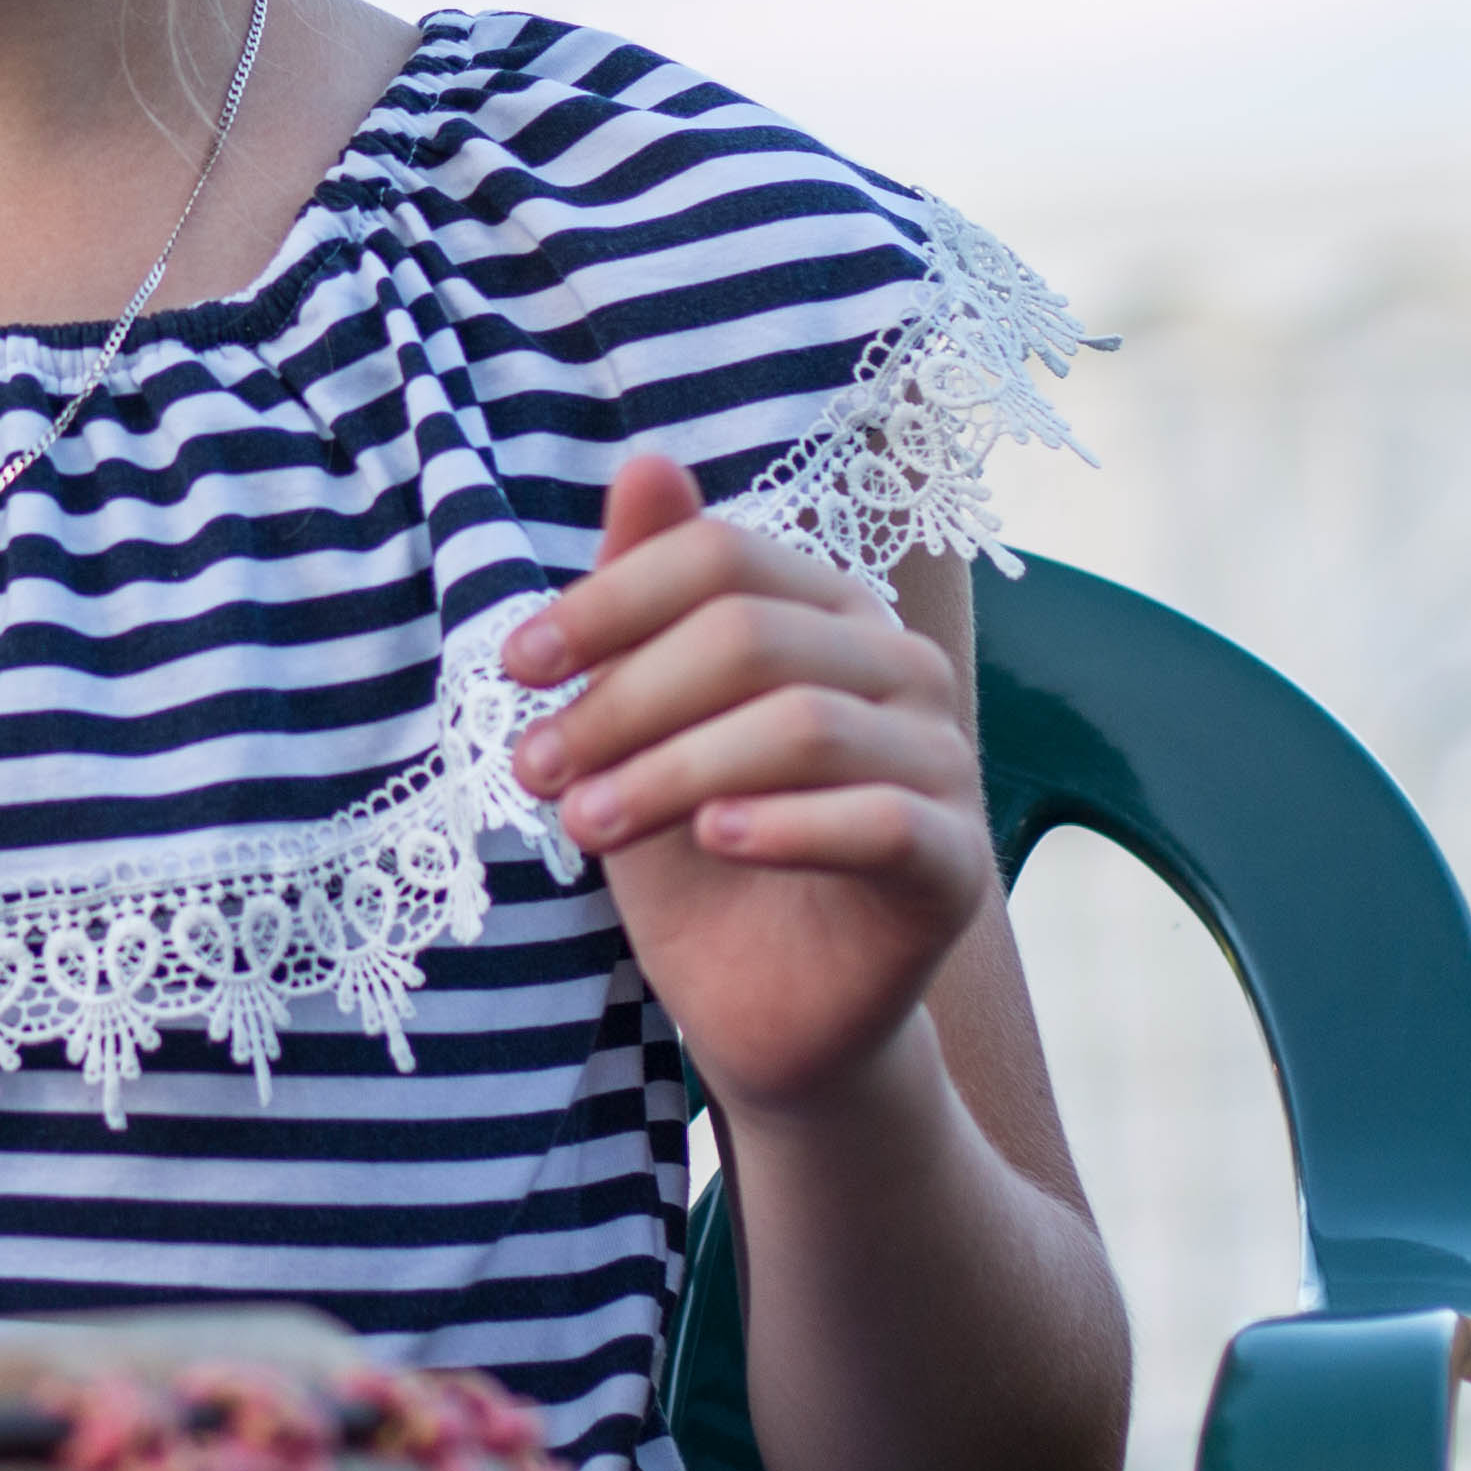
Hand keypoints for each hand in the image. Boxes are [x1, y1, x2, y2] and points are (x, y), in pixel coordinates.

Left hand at [502, 452, 995, 1120]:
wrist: (765, 1012)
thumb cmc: (699, 855)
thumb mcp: (644, 724)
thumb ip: (644, 596)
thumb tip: (648, 459)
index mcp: (829, 611)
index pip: (720, 557)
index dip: (608, 602)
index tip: (513, 667)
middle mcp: (900, 668)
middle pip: (750, 634)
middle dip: (623, 699)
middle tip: (535, 768)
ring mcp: (943, 763)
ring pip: (801, 725)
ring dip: (670, 770)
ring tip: (583, 827)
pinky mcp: (956, 866)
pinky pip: (881, 822)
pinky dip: (785, 824)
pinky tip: (712, 840)